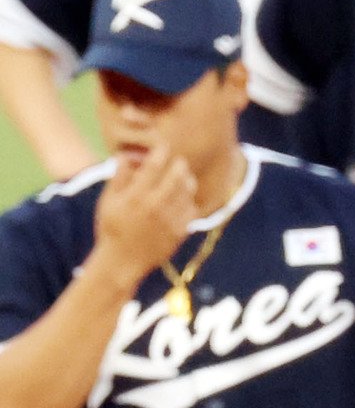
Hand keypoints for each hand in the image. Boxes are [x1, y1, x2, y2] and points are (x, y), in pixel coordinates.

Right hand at [92, 141, 196, 290]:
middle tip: (178, 161)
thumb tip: (126, 154)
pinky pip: (192, 209)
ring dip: (187, 180)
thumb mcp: (108, 201)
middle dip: (179, 164)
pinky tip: (184, 199)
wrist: (122, 261)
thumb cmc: (112, 228)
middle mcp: (155, 206)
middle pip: (177, 175)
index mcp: (136, 196)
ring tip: (183, 177)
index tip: (163, 146)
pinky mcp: (179, 232)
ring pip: (188, 191)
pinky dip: (190, 201)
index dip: (161, 151)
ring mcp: (169, 220)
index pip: (154, 165)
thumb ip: (118, 177)